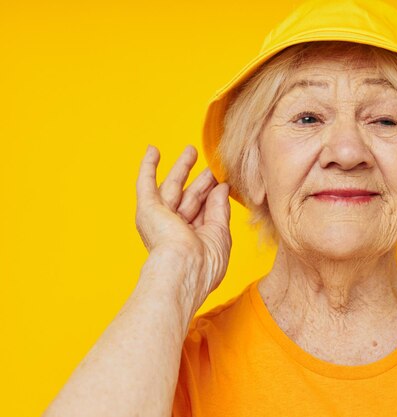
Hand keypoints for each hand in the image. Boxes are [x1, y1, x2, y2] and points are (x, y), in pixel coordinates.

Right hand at [135, 144, 231, 307]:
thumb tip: (221, 187)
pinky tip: (152, 150)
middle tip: (211, 167)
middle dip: (200, 182)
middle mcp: (173, 229)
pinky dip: (148, 166)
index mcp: (190, 240)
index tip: (223, 183)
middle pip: (189, 198)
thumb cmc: (206, 262)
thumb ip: (219, 209)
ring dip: (181, 168)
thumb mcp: (220, 232)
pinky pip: (146, 184)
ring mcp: (160, 218)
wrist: (185, 269)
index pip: (203, 211)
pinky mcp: (148, 209)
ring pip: (173, 187)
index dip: (213, 196)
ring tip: (191, 150)